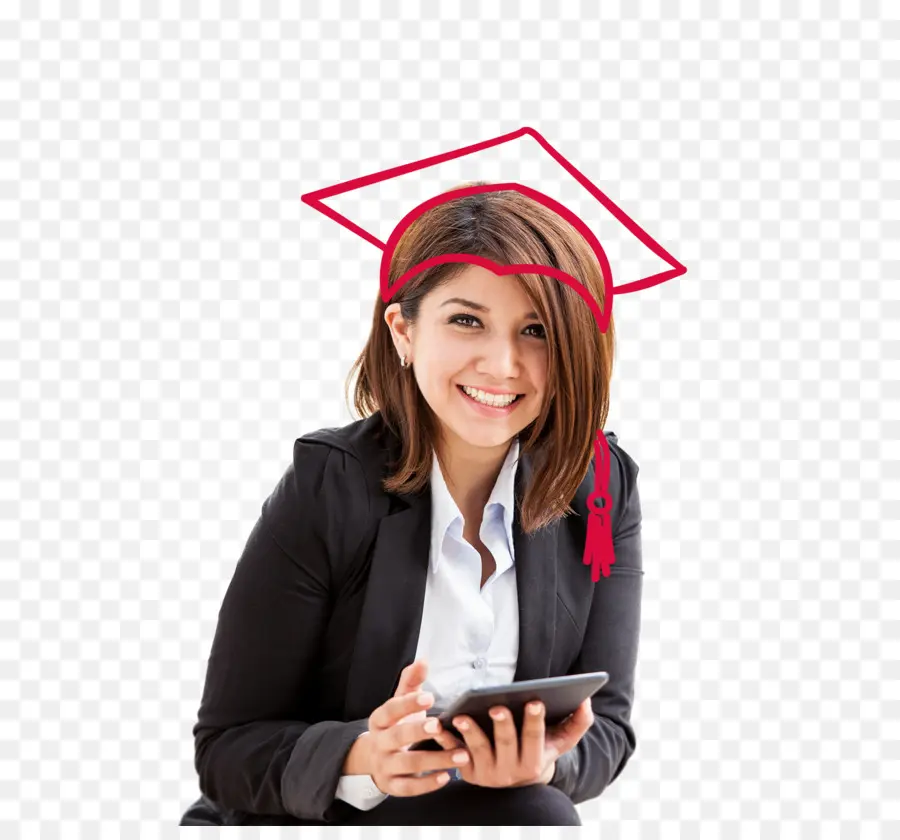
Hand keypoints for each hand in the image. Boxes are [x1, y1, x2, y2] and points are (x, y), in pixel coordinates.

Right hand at [363, 659, 472, 796]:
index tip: (429, 696)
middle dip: (418, 731)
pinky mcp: (392, 786)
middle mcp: (380, 743)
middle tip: (440, 725)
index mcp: (380, 720)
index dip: (408, 703)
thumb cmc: (395, 726)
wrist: (375, 760)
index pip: (390, 709)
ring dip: (435, 759)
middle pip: (397, 737)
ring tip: (461, 754)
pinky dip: (428, 784)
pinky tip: (447, 776)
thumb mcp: (399, 704)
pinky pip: (409, 788)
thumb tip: (423, 660)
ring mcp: (385, 766)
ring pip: (409, 764)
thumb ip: (411, 682)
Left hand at [429, 697, 593, 788]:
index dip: (535, 721)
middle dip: (502, 725)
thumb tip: (587, 700)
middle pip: (506, 744)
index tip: (535, 701)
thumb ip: (578, 723)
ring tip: (463, 716)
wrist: (517, 780)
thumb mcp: (560, 741)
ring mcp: (487, 773)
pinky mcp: (467, 771)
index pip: (535, 739)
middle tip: (497, 707)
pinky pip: (454, 754)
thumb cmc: (539, 750)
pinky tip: (439, 725)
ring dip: (470, 733)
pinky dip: (445, 740)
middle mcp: (511, 771)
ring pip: (478, 751)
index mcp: (535, 762)